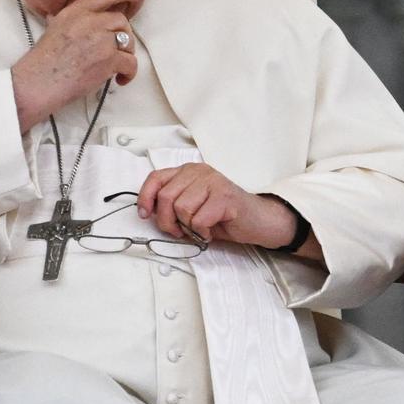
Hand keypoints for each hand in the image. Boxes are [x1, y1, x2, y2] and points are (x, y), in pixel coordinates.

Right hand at [11, 0, 140, 132]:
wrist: (38, 83)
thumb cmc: (42, 62)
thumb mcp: (53, 29)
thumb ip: (67, 20)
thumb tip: (64, 17)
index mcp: (76, 11)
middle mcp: (90, 21)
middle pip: (122, 20)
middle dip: (124, 34)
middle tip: (117, 49)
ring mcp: (101, 40)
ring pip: (129, 41)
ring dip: (126, 54)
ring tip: (115, 66)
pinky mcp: (109, 60)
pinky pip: (131, 62)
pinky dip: (129, 73)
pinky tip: (120, 79)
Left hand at [136, 163, 300, 251]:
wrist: (259, 221)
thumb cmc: (224, 216)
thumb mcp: (192, 207)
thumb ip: (172, 204)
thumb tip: (149, 213)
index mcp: (189, 171)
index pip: (156, 178)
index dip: (145, 197)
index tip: (145, 214)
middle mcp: (200, 172)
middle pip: (166, 197)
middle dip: (167, 221)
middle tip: (180, 231)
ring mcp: (213, 182)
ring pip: (181, 209)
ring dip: (187, 227)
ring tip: (200, 229)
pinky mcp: (225, 196)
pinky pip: (198, 220)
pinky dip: (202, 232)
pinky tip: (211, 230)